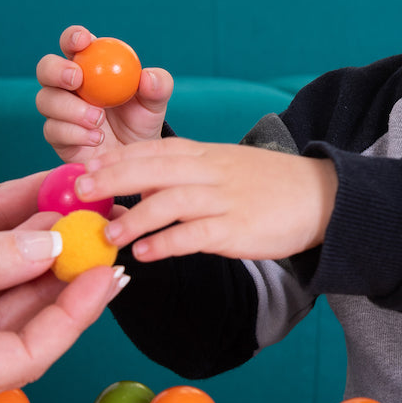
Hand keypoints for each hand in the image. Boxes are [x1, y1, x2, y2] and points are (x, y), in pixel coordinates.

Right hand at [35, 26, 173, 163]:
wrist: (134, 156)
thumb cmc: (141, 119)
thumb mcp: (155, 101)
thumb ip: (158, 85)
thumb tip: (148, 76)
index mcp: (89, 65)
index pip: (73, 43)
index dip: (73, 37)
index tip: (83, 41)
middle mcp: (67, 86)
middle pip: (46, 69)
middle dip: (56, 70)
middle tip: (77, 79)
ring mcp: (58, 111)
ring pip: (46, 101)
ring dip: (71, 109)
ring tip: (98, 120)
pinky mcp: (57, 136)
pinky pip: (53, 130)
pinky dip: (75, 133)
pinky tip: (97, 138)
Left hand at [75, 138, 338, 261]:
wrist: (322, 196)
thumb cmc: (268, 184)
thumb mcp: (224, 167)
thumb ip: (185, 175)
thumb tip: (140, 189)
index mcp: (205, 154)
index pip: (152, 149)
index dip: (115, 158)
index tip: (81, 168)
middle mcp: (211, 171)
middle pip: (154, 168)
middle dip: (113, 178)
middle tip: (79, 193)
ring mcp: (225, 199)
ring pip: (171, 201)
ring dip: (135, 217)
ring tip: (108, 236)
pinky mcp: (238, 229)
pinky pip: (196, 234)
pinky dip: (167, 243)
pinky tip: (145, 254)